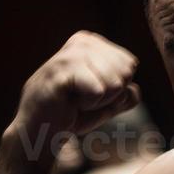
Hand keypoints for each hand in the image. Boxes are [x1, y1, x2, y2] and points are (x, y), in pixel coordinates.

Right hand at [9, 31, 140, 161]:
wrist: (41, 132)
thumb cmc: (74, 114)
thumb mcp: (108, 103)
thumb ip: (127, 95)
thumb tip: (132, 90)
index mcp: (92, 43)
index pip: (130, 64)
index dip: (116, 88)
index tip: (91, 92)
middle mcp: (81, 42)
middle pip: (125, 72)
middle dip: (110, 95)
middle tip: (82, 99)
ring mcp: (70, 55)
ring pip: (115, 82)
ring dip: (99, 101)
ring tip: (75, 101)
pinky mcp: (61, 72)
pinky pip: (99, 91)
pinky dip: (89, 105)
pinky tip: (69, 103)